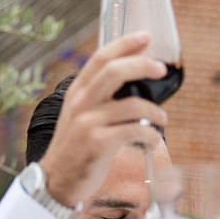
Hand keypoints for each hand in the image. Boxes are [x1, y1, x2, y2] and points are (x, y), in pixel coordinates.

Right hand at [40, 32, 167, 208]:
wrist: (57, 182)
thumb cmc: (76, 150)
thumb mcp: (79, 117)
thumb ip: (98, 100)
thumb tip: (132, 85)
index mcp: (77, 93)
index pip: (101, 58)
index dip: (124, 44)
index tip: (146, 36)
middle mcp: (81, 103)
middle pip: (114, 71)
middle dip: (142, 65)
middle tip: (161, 70)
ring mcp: (88, 123)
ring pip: (130, 104)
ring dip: (154, 110)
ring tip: (162, 118)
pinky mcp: (98, 143)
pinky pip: (133, 130)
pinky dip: (150, 134)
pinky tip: (154, 139)